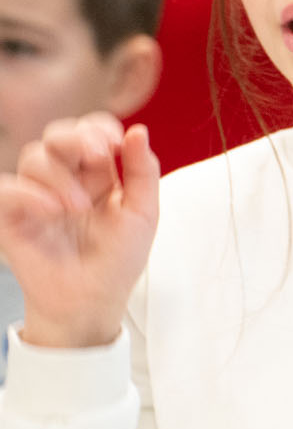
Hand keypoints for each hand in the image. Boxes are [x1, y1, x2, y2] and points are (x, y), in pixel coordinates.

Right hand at [0, 115, 158, 348]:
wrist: (92, 300)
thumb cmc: (118, 259)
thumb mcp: (142, 214)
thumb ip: (143, 172)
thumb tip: (139, 131)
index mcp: (98, 175)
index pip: (91, 133)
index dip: (98, 128)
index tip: (112, 142)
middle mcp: (66, 179)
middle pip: (58, 136)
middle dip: (76, 137)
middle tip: (97, 154)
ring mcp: (37, 195)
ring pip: (35, 158)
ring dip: (60, 175)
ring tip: (78, 207)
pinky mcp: (13, 216)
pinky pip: (8, 188)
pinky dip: (29, 194)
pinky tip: (51, 211)